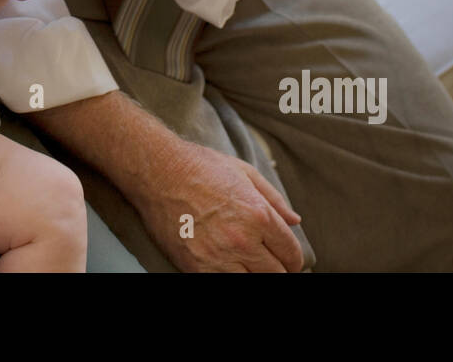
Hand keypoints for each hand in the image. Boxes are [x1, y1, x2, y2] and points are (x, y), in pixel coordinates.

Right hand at [131, 140, 304, 271]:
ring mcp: (218, 258)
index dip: (294, 259)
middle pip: (276, 274)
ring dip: (256, 275)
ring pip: (253, 283)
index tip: (288, 259)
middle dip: (279, 270)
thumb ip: (274, 199)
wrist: (157, 173)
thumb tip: (294, 220)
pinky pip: (226, 283)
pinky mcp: (197, 269)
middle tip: (272, 264)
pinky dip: (231, 276)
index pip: (291, 253)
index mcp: (258, 215)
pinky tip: (230, 267)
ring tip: (251, 266)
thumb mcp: (244, 173)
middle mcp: (242, 240)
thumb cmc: (200, 167)